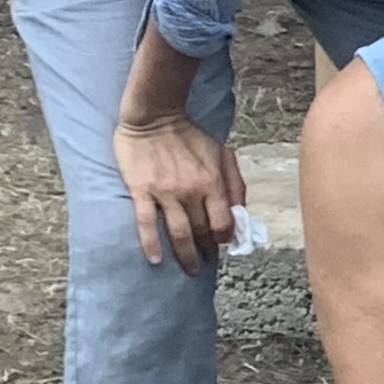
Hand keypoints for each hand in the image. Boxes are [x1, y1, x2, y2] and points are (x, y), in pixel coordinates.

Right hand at [112, 114, 245, 274]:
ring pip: (179, 232)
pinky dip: (151, 243)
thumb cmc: (189, 135)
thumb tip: (240, 212)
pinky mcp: (142, 191)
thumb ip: (234, 182)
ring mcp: (166, 192)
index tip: (221, 244)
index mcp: (213, 182)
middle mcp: (192, 191)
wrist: (154, 115)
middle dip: (206, 249)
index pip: (224, 222)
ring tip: (190, 268)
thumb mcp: (222, 153)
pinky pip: (145, 223)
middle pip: (202, 231)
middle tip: (205, 260)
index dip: (225, 238)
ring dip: (185, 254)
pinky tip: (155, 259)